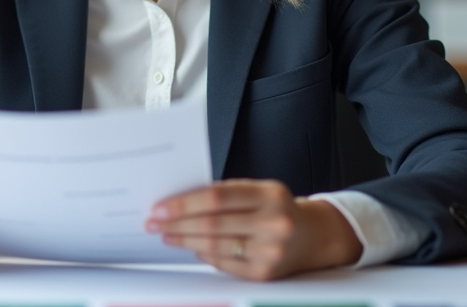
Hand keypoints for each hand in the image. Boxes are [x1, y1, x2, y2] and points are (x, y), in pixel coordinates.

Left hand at [145, 179, 362, 280]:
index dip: (184, 203)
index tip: (160, 207)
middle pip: (213, 223)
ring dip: (184, 241)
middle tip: (154, 223)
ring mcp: (271, 251)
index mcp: (271, 194)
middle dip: (177, 224)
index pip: (217, 196)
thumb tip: (180, 202)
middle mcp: (274, 222)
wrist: (313, 237)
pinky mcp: (265, 274)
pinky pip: (224, 264)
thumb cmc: (277, 208)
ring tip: (167, 235)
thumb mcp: (260, 191)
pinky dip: (204, 255)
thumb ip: (227, 193)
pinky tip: (192, 247)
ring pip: (215, 246)